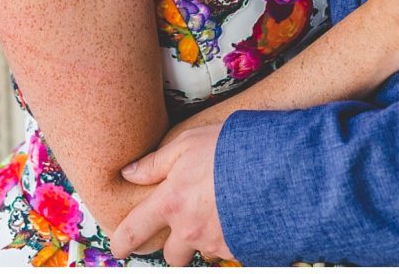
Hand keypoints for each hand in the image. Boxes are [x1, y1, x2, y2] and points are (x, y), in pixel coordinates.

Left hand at [110, 124, 230, 263]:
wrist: (279, 167)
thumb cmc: (230, 149)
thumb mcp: (187, 143)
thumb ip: (155, 163)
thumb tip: (128, 173)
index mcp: (171, 203)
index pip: (136, 231)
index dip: (123, 243)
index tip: (119, 249)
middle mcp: (191, 230)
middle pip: (171, 255)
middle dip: (174, 246)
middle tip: (183, 224)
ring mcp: (217, 243)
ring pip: (202, 252)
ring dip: (204, 239)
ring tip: (217, 211)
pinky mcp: (241, 249)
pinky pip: (227, 250)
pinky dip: (228, 237)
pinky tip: (237, 214)